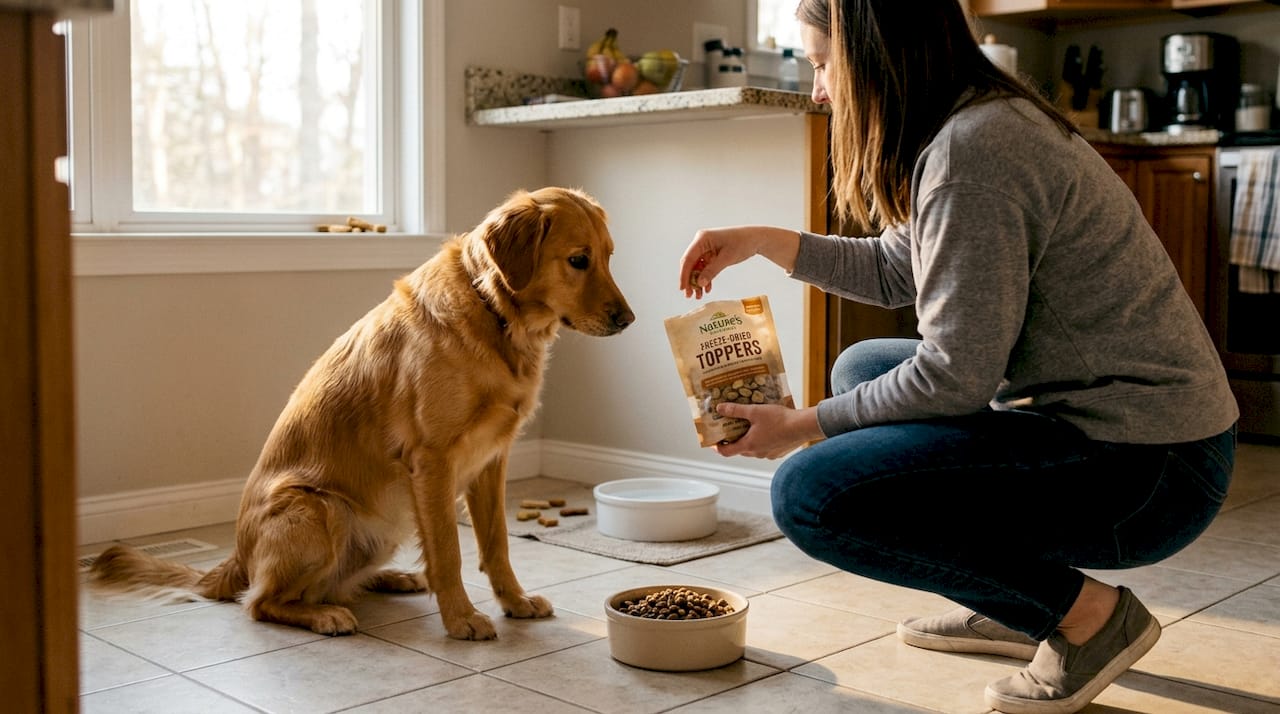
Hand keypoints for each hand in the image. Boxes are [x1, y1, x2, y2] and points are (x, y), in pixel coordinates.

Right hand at [678, 226, 801, 298]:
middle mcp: (701, 243)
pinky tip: (707, 288)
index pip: (688, 259)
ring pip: (697, 267)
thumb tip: (699, 283)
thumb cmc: (742, 243)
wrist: (755, 239)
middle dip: (690, 280)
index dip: (684, 275)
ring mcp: (706, 248)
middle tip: (689, 295)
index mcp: (702, 239)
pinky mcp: (711, 254)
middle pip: (690, 264)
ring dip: (697, 281)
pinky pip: (705, 267)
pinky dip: (705, 277)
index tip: (683, 288)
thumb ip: (711, 271)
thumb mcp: (726, 258)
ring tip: (698, 295)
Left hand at [713, 403, 824, 458]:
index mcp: (749, 445)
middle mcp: (758, 453)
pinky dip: (762, 440)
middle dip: (734, 441)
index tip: (713, 442)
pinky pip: (766, 448)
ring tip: (749, 426)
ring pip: (754, 449)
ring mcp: (769, 454)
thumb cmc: (779, 419)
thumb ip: (736, 410)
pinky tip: (767, 429)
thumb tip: (719, 408)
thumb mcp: (754, 411)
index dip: (717, 448)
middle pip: (740, 450)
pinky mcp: (780, 452)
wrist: (803, 427)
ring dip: (749, 440)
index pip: (726, 452)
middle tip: (730, 429)